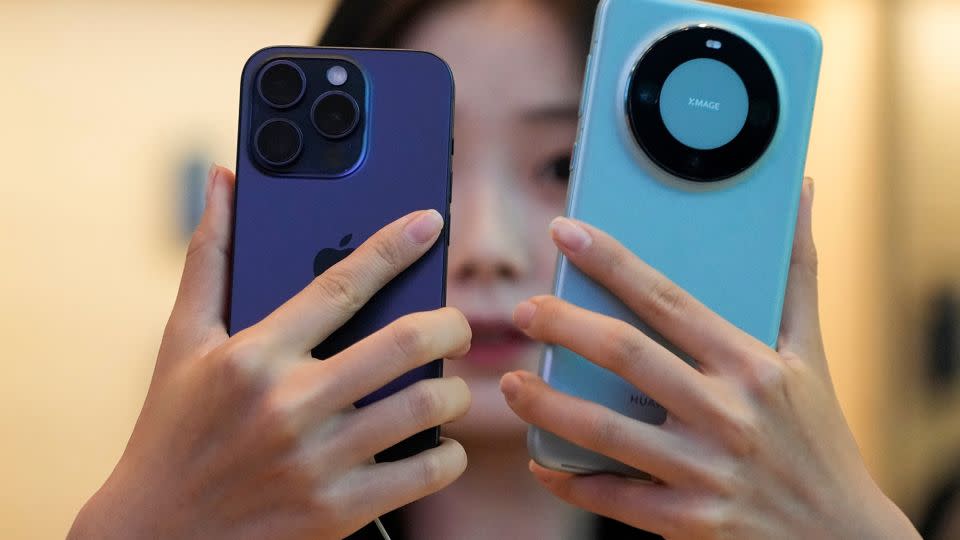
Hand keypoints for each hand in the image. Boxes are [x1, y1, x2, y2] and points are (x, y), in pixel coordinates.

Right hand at [68, 165, 471, 539]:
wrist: (155, 533)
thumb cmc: (172, 429)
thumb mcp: (182, 341)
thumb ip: (210, 257)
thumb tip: (223, 181)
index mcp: (254, 355)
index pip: (339, 284)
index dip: (392, 246)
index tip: (429, 224)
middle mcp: (288, 404)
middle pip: (403, 342)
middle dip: (450, 325)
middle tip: (456, 327)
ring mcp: (316, 461)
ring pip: (423, 405)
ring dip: (454, 390)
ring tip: (448, 386)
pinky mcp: (336, 511)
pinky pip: (424, 473)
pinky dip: (448, 454)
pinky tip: (439, 443)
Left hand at [501, 180, 919, 538]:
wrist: (843, 536)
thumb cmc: (819, 435)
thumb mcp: (811, 352)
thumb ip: (796, 272)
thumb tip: (802, 193)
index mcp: (751, 365)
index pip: (668, 299)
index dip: (611, 262)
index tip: (567, 233)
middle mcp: (727, 414)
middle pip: (626, 356)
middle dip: (564, 327)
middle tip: (523, 311)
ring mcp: (707, 470)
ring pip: (607, 430)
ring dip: (548, 405)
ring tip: (509, 385)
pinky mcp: (692, 520)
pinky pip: (616, 497)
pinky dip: (571, 480)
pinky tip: (542, 462)